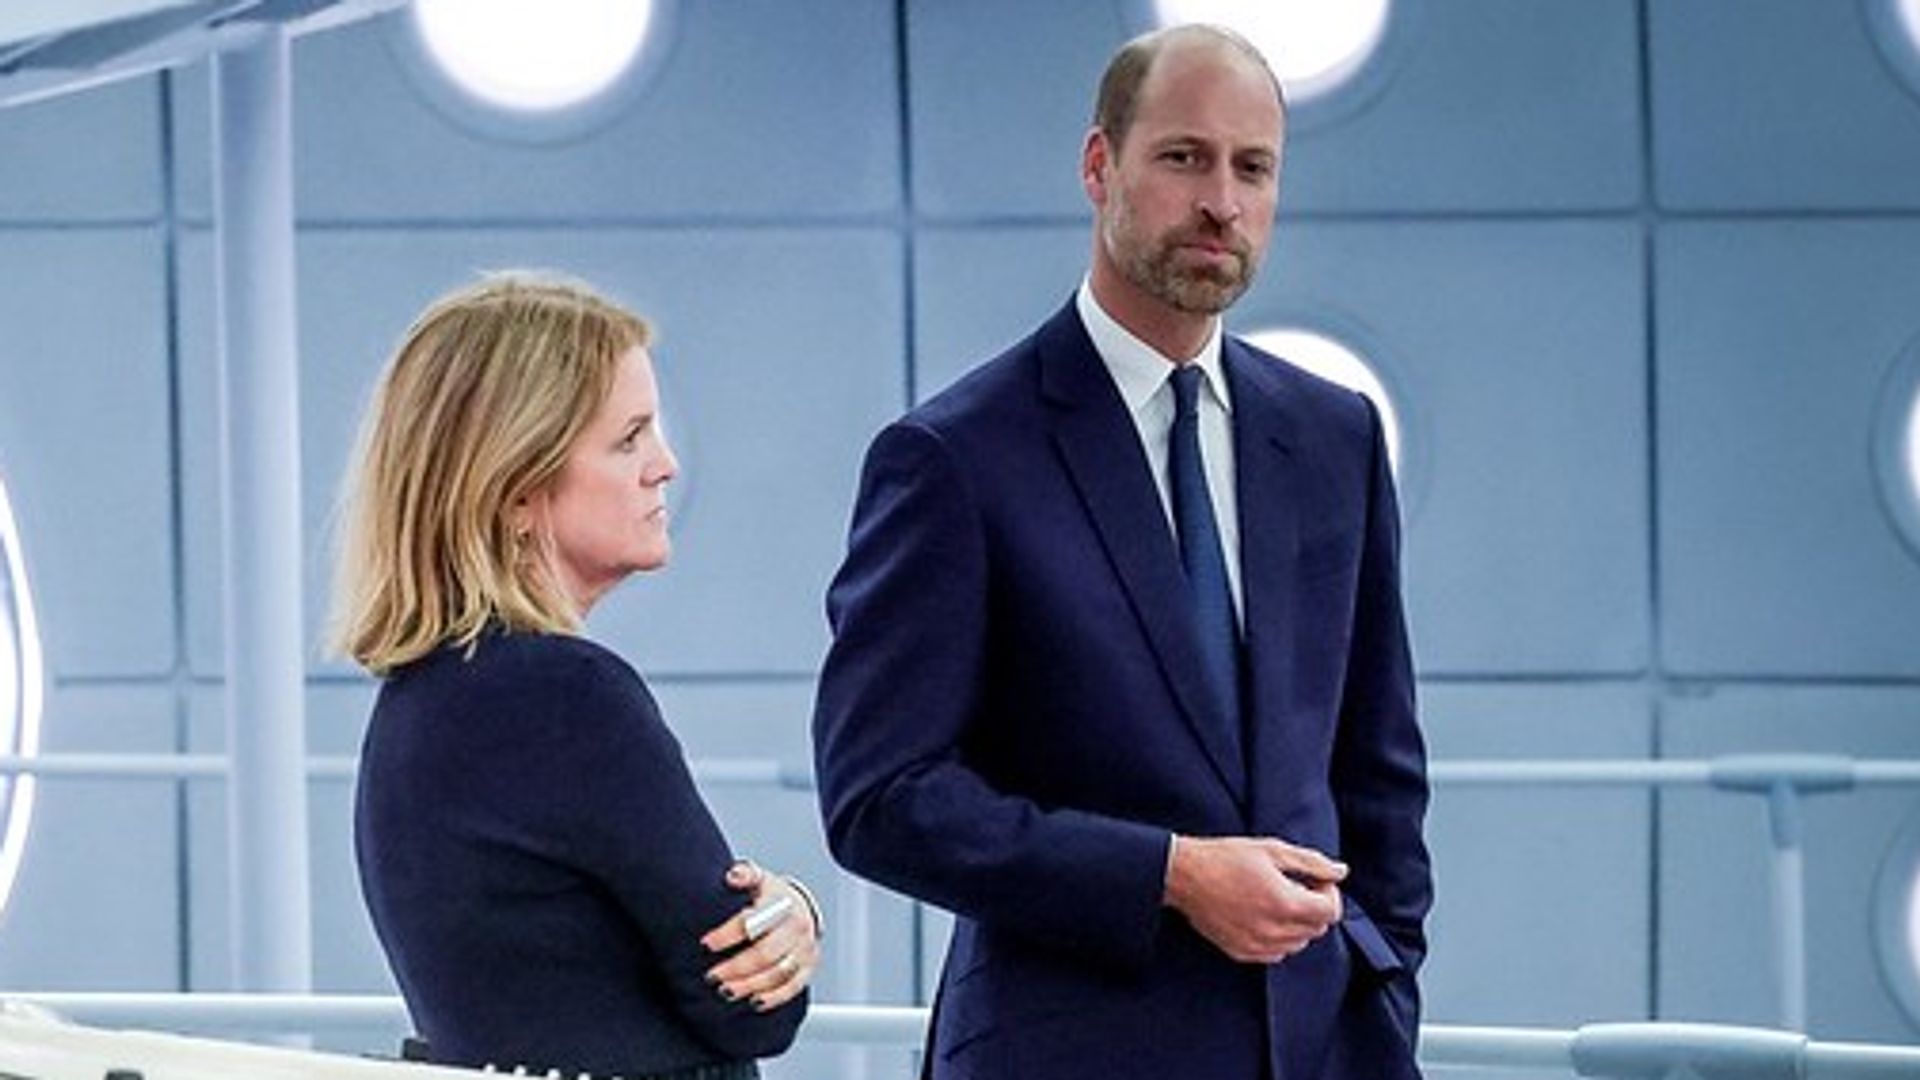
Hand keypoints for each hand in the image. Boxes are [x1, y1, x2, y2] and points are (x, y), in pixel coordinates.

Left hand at [698, 859, 821, 1010]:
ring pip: (778, 973)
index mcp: (780, 903)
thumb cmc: (772, 896)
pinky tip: (754, 1001)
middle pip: (766, 953)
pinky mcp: (809, 966)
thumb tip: (732, 875)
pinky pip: (793, 987)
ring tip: (726, 991)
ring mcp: (804, 948)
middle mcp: (796, 926)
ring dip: (750, 985)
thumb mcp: (759, 879)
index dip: (728, 934)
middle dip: (736, 968)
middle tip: (712, 976)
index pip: (753, 921)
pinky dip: (773, 997)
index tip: (706, 944)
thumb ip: (745, 874)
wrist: (801, 906)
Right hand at [1164, 835, 1345, 963]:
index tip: (1315, 879)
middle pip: (1317, 929)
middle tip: (1295, 885)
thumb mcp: (1272, 850)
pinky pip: (1276, 954)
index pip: (1331, 912)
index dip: (1329, 893)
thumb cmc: (1226, 857)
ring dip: (1297, 924)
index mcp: (1286, 904)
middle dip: (1314, 906)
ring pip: (1299, 943)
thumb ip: (1312, 863)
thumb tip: (1341, 871)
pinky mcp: (1242, 952)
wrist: (1184, 876)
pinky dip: (1278, 938)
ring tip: (1276, 900)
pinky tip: (1262, 916)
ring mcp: (1257, 945)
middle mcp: (1275, 931)